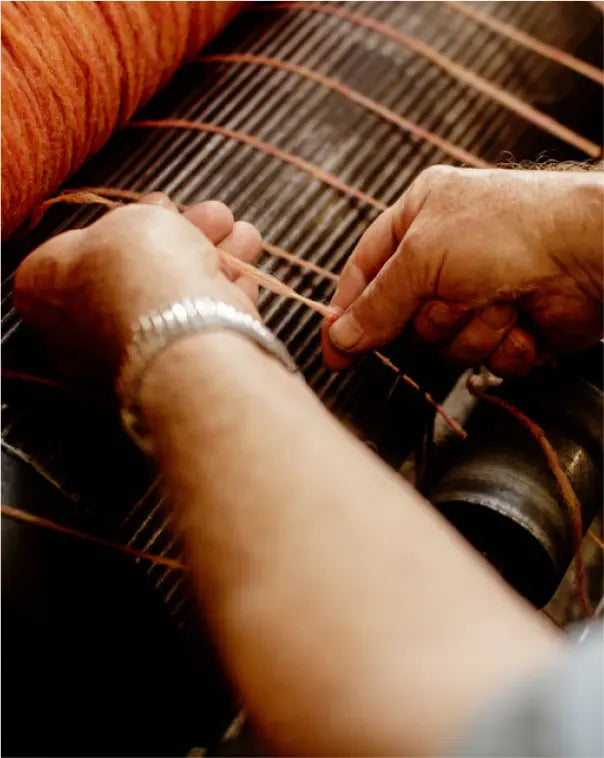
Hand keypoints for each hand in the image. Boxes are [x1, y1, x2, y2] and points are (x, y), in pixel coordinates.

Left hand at [14, 194, 261, 381]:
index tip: (165, 204)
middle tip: (217, 215)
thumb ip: (138, 219)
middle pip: (142, 272)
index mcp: (45, 291)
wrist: (182, 333)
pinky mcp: (175, 368)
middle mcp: (81, 330)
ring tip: (244, 234)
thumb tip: (154, 218)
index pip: (87, 249)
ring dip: (216, 259)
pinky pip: (200, 325)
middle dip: (187, 237)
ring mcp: (130, 353)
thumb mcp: (129, 219)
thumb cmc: (139, 270)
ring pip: (178, 296)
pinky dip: (227, 296)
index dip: (132, 221)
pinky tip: (248, 274)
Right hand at [322, 166, 602, 376]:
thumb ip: (377, 303)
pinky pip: (484, 357)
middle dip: (431, 317)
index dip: (347, 314)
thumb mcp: (423, 256)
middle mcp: (446, 253)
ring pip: (444, 343)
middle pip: (404, 316)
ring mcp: (479, 290)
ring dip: (472, 331)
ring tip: (499, 301)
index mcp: (419, 217)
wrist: (589, 254)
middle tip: (450, 300)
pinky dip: (503, 345)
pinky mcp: (509, 323)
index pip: (364, 272)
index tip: (334, 352)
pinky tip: (521, 321)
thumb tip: (341, 336)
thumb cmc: (512, 230)